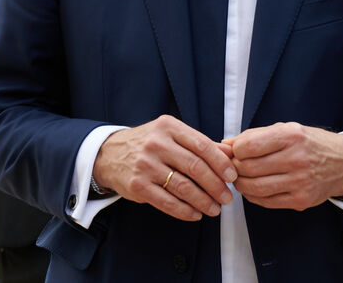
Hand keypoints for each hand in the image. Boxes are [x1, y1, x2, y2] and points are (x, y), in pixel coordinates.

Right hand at [93, 114, 236, 220]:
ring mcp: (145, 165)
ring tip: (214, 209)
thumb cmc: (147, 143)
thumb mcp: (171, 134)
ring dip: (203, 201)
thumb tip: (229, 154)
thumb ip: (199, 143)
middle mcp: (156, 144)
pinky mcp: (137, 185)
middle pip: (195, 167)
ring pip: (183, 187)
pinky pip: (167, 202)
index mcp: (169, 127)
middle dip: (216, 185)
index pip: (202, 145)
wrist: (109, 154)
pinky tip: (195, 214)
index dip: (221, 163)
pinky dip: (185, 211)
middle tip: (227, 198)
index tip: (232, 177)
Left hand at [226, 122, 342, 210]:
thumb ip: (255, 136)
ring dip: (241, 184)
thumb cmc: (309, 143)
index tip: (236, 151)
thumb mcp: (286, 129)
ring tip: (241, 178)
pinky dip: (253, 196)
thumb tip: (225, 145)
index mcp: (291, 135)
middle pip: (248, 168)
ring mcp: (299, 181)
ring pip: (254, 187)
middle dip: (235, 168)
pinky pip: (266, 201)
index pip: (248, 146)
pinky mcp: (301, 200)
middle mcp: (296, 158)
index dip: (235, 150)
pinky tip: (254, 188)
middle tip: (234, 166)